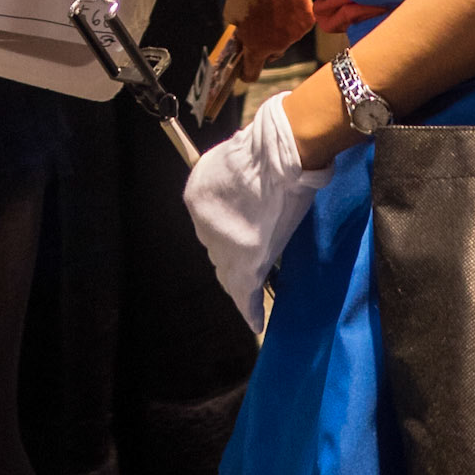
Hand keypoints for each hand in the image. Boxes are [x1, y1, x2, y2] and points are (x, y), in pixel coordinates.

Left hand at [182, 94, 333, 333]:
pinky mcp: (243, 264)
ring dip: (241, 278)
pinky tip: (254, 322)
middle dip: (232, 251)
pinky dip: (249, 308)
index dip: (227, 231)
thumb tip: (244, 191)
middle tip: (251, 257)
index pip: (209, 223)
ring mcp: (221, 245)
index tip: (240, 235)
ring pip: (229, 270)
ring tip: (251, 292)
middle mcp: (201, 223)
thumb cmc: (263, 152)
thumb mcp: (232, 161)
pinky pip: (244, 292)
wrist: (277, 158)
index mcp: (196, 195)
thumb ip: (231, 183)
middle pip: (217, 246)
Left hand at [224, 0, 314, 79]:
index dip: (247, 73)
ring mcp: (296, 33)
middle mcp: (279, 45)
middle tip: (258, 28)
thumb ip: (240, 32)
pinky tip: (285, 2)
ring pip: (286, 38)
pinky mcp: (308, 20)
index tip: (245, 73)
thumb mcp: (232, 14)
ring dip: (280, 30)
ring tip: (272, 8)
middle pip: (272, 54)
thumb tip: (243, 39)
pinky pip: (298, 25)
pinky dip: (292, 18)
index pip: (253, 72)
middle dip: (265, 45)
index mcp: (257, 46)